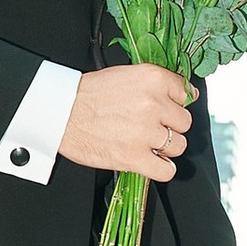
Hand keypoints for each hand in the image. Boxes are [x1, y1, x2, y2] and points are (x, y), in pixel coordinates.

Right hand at [60, 61, 192, 178]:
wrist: (60, 112)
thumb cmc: (87, 94)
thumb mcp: (126, 75)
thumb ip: (156, 84)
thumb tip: (186, 94)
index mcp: (153, 79)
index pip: (186, 93)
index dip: (175, 103)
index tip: (167, 108)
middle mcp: (153, 104)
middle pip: (184, 122)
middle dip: (170, 126)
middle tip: (151, 126)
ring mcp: (146, 132)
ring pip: (178, 146)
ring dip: (165, 147)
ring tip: (146, 143)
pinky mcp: (135, 157)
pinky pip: (166, 170)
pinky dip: (161, 168)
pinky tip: (150, 161)